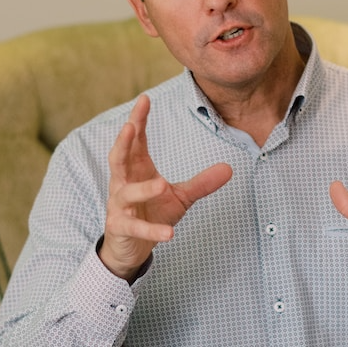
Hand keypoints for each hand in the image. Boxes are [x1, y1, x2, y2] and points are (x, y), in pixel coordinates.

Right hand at [100, 94, 232, 280]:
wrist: (132, 247)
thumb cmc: (152, 214)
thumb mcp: (180, 197)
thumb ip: (201, 183)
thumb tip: (229, 168)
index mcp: (136, 170)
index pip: (135, 141)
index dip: (138, 120)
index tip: (145, 99)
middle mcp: (123, 183)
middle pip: (118, 158)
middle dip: (123, 141)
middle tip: (130, 125)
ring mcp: (119, 206)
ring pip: (126, 193)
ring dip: (143, 189)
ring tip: (161, 185)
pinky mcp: (120, 228)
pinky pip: (135, 227)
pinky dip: (152, 230)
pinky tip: (170, 233)